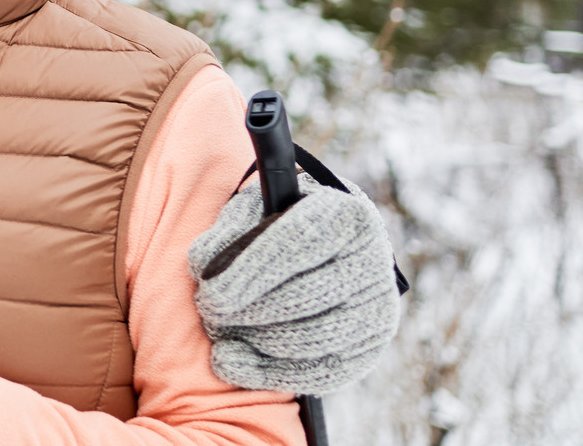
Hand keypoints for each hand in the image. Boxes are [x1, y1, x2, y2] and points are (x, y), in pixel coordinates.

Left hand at [189, 171, 401, 393]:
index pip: (302, 241)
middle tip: (208, 311)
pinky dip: (269, 372)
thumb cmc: (277, 226)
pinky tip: (229, 363)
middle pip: (308, 295)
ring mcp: (378, 308)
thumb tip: (204, 265)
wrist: (322, 253)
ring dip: (256, 340)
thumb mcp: (251, 211)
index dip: (254, 270)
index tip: (212, 292)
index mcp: (347, 214)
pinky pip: (320, 372)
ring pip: (314, 338)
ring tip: (218, 331)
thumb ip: (227, 230)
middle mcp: (374, 261)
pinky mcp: (369, 348)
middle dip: (249, 310)